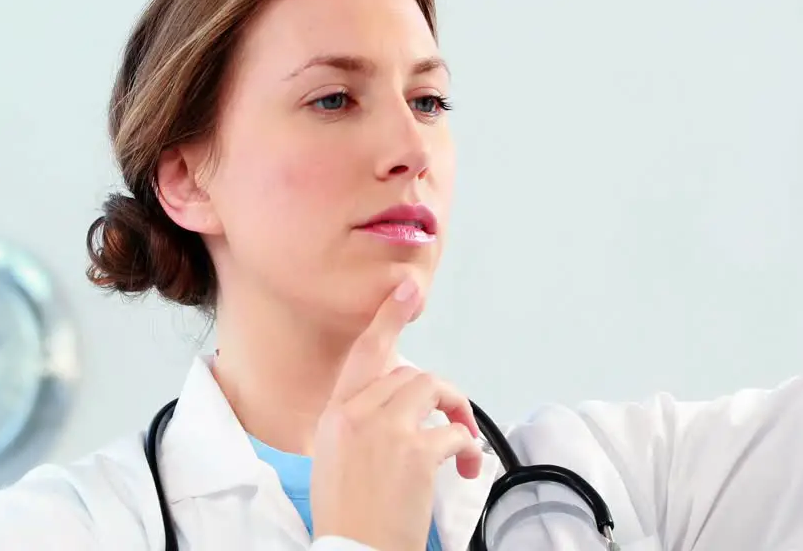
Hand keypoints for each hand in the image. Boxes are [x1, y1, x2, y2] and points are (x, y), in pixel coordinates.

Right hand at [310, 274, 482, 550]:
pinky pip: (455, 432)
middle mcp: (357, 415)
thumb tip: (401, 400)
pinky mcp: (415, 453)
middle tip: (453, 421)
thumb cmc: (348, 515)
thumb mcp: (337, 457)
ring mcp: (386, 431)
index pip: (364, 354)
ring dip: (456, 412)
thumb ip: (362, 421)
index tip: (409, 288)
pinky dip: (467, 448)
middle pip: (409, 375)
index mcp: (335, 415)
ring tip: (461, 444)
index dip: (389, 318)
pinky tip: (462, 468)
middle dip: (438, 394)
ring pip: (433, 390)